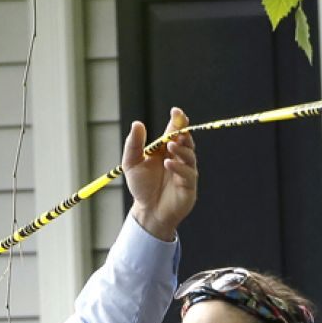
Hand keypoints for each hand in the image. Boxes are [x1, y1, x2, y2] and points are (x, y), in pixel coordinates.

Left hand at [124, 107, 197, 241]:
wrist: (147, 211)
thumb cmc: (142, 187)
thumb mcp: (132, 163)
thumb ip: (134, 144)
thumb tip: (137, 123)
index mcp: (166, 149)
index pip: (175, 131)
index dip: (178, 121)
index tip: (176, 112)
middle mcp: (178, 158)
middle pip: (186, 141)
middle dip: (183, 133)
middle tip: (178, 129)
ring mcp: (185, 171)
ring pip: (189, 155)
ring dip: (182, 149)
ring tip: (171, 146)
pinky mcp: (188, 186)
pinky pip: (188, 174)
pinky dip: (179, 167)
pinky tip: (168, 163)